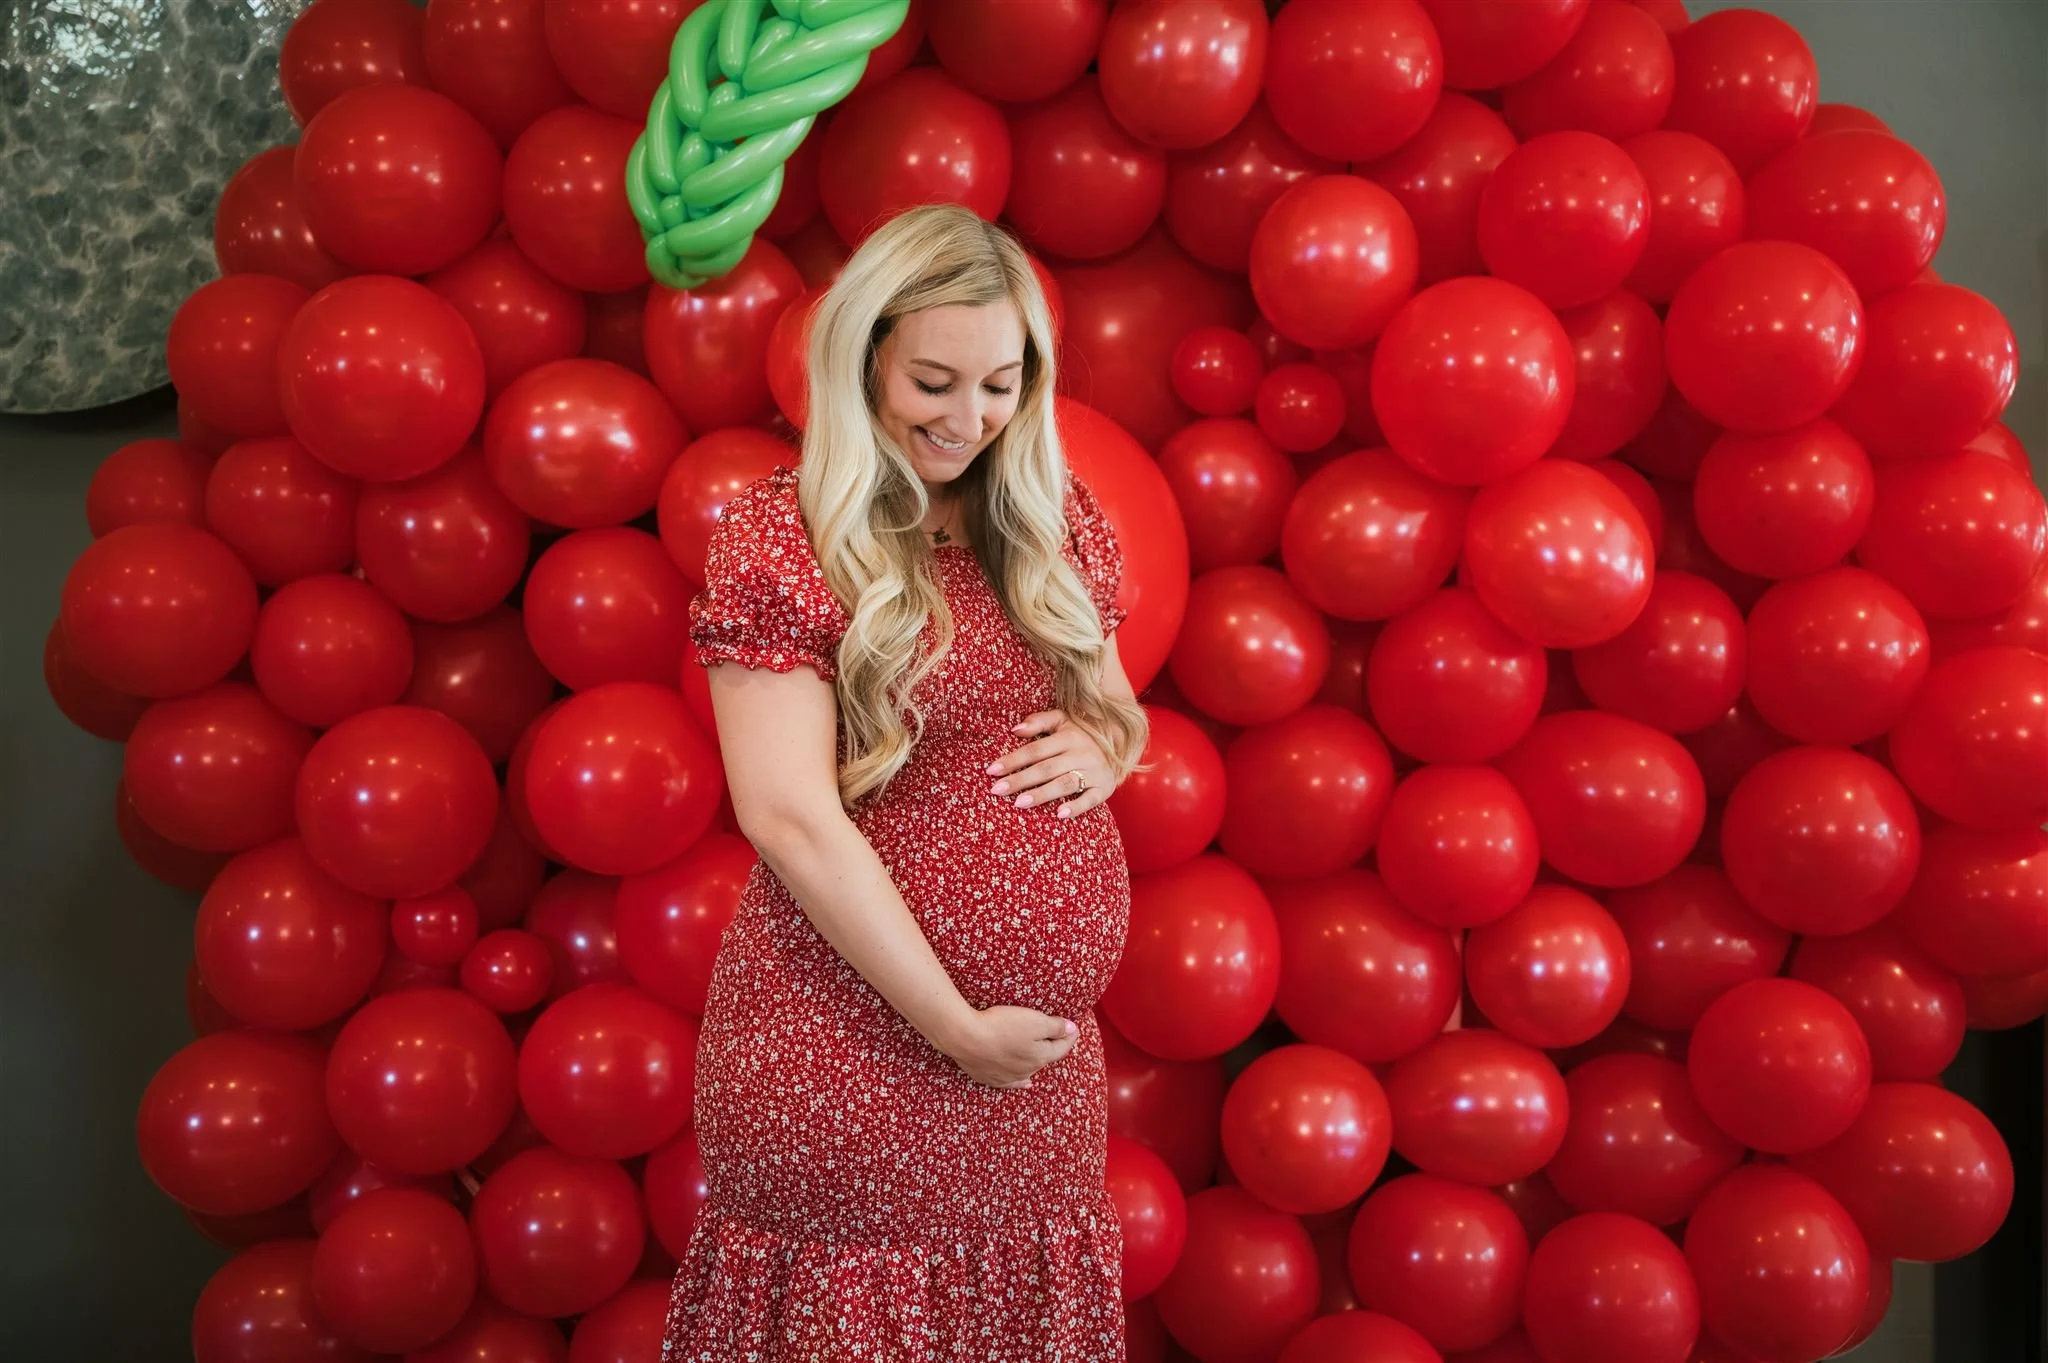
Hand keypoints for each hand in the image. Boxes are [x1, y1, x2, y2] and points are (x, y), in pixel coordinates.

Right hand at [943, 1005, 1080, 1088]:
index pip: (1062, 1048)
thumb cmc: (1001, 1026)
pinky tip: (1025, 1083)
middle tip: (1058, 1036)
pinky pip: (1011, 1082)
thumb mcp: (1034, 1020)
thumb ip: (1055, 1026)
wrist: (965, 1038)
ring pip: (1029, 1071)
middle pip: (1045, 1058)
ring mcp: (1007, 1076)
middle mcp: (1027, 1071)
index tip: (1074, 1028)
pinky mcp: (989, 1077)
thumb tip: (1072, 1030)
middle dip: (1053, 1047)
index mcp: (1040, 1057)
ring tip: (1042, 1056)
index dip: (1069, 1036)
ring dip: (1036, 1062)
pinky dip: (1021, 1081)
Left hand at [987, 709, 1112, 818]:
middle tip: (996, 790)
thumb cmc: (1082, 733)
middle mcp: (1082, 753)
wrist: (1122, 744)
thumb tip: (1014, 729)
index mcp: (1069, 736)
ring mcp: (1094, 772)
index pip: (1035, 750)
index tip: (991, 770)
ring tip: (1019, 803)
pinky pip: (1090, 799)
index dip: (1013, 760)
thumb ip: (1039, 721)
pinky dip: (1076, 807)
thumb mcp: (1063, 720)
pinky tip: (1059, 814)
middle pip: (1046, 768)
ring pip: (1065, 784)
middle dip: (1020, 780)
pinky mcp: (1104, 788)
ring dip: (1042, 794)